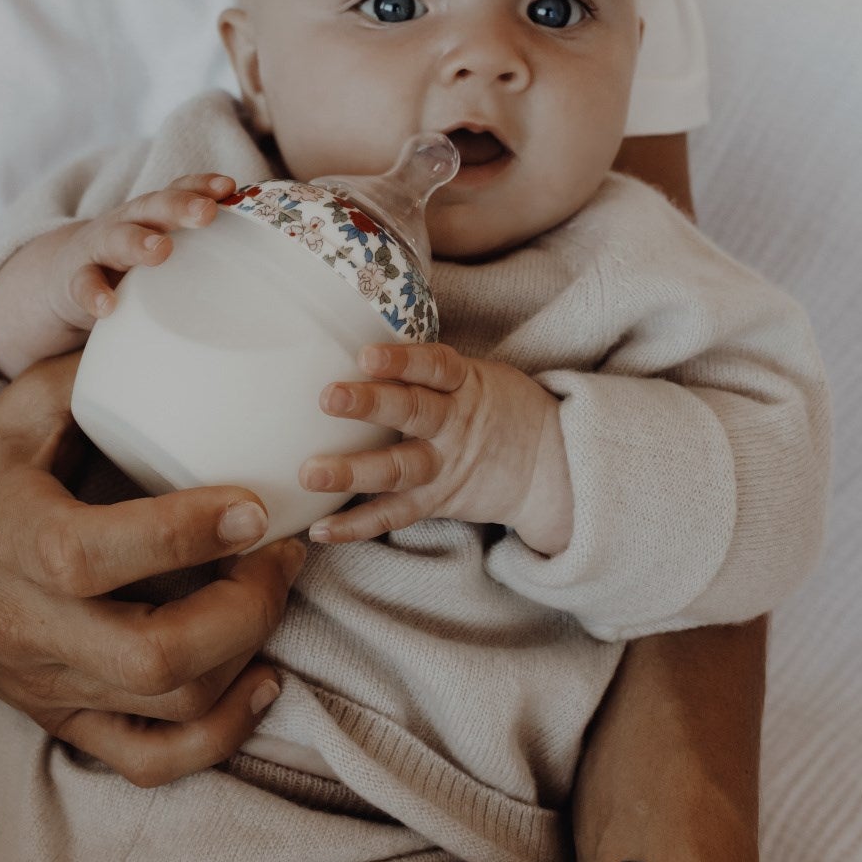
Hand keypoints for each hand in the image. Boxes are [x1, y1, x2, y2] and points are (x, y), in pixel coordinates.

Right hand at [0, 172, 235, 379]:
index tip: (231, 188)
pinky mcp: (75, 279)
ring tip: (160, 249)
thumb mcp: (167, 251)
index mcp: (155, 213)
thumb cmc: (134, 263)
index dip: (202, 185)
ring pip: (117, 238)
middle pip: (154, 205)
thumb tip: (278, 276)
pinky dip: (94, 293)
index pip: (180, 189)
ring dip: (138, 241)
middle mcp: (128, 221)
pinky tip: (108, 306)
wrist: (63, 273)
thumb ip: (208, 254)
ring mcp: (99, 248)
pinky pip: (83, 285)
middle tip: (207, 212)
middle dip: (180, 205)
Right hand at [0, 353, 305, 787]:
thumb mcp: (18, 411)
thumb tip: (167, 331)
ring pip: (164, 710)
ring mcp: (52, 681)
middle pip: (151, 657)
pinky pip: (147, 758)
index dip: (187, 535)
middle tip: (282, 553)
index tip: (256, 503)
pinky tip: (262, 679)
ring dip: (244, 657)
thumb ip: (91, 375)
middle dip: (243, 610)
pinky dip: (218, 735)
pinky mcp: (66, 714)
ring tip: (275, 593)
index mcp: (17, 540)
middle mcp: (33, 626)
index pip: (98, 556)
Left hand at [299, 341, 574, 553]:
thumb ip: (427, 367)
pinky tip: (321, 529)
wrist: (551, 465)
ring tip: (311, 473)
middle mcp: (454, 425)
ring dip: (353, 472)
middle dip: (370, 405)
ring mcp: (444, 466)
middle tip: (328, 398)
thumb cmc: (497, 408)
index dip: (402, 360)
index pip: (435, 366)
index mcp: (465, 384)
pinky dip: (358, 524)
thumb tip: (356, 333)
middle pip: (413, 412)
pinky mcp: (436, 502)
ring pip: (399, 469)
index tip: (366, 355)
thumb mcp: (475, 375)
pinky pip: (395, 515)